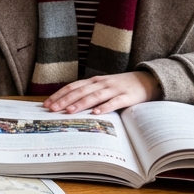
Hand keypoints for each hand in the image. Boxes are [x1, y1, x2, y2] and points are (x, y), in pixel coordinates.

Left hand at [41, 71, 161, 114]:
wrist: (147, 80)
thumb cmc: (120, 86)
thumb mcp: (102, 87)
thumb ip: (88, 93)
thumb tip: (68, 105)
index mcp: (93, 81)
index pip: (72, 87)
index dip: (59, 95)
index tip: (46, 104)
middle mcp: (101, 83)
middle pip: (80, 91)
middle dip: (64, 100)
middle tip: (51, 109)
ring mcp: (114, 89)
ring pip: (94, 96)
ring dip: (80, 103)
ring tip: (69, 111)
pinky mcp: (127, 96)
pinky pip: (115, 102)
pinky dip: (105, 107)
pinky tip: (96, 112)